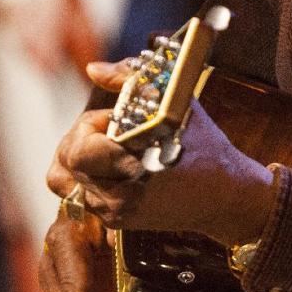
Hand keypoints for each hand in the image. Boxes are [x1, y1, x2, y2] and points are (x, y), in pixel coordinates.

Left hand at [46, 59, 275, 245]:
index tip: (117, 118)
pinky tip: (114, 163)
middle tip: (110, 130)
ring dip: (79, 158)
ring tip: (106, 147)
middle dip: (81, 139)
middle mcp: (119, 198)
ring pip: (64, 181)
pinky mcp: (116, 222)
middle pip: (65, 164)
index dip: (91, 125)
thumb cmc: (205, 147)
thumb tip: (92, 69)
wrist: (226, 196)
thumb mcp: (175, 102)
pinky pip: (79, 195)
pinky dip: (88, 175)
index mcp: (133, 168)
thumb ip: (130, 79)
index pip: (78, 149)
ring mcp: (115, 213)